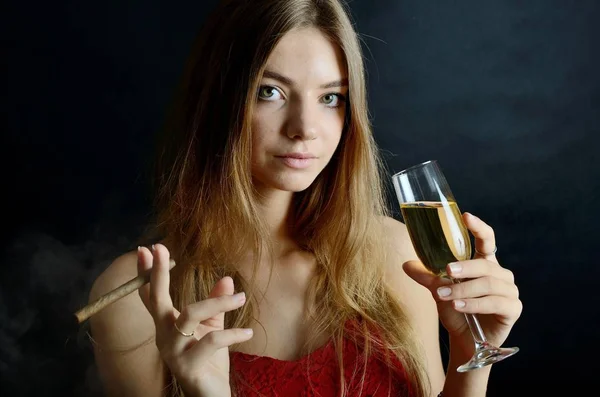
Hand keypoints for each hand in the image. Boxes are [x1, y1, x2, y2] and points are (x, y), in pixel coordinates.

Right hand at [137, 244, 252, 396]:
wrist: (212, 395)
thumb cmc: (210, 361)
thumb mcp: (214, 328)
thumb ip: (216, 304)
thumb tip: (227, 279)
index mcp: (167, 326)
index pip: (152, 297)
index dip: (147, 274)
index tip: (145, 249)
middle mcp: (164, 337)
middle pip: (157, 301)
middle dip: (158, 273)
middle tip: (159, 248)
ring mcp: (173, 352)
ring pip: (190, 315)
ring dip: (217, 303)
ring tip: (241, 298)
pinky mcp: (188, 367)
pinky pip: (211, 340)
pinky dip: (231, 333)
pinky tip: (247, 332)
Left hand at [403, 212, 521, 352]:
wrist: (465, 341)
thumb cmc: (456, 311)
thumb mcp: (438, 291)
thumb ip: (426, 277)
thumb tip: (406, 264)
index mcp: (484, 263)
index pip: (486, 240)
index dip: (478, 227)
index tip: (466, 216)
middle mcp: (500, 274)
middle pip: (485, 264)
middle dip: (465, 267)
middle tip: (447, 270)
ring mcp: (509, 291)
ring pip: (488, 283)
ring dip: (464, 289)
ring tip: (446, 296)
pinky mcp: (513, 308)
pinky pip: (496, 302)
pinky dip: (475, 303)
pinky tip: (459, 306)